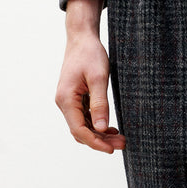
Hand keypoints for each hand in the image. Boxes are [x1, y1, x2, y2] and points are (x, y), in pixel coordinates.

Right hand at [55, 0, 125, 153]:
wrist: (82, 37)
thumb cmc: (90, 53)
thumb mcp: (99, 78)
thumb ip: (100, 104)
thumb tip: (101, 128)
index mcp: (66, 99)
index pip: (79, 130)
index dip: (95, 143)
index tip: (112, 150)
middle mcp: (64, 102)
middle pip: (81, 132)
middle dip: (100, 141)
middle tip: (123, 144)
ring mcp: (68, 101)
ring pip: (83, 127)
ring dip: (100, 135)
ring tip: (121, 139)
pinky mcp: (75, 99)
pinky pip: (85, 119)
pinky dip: (97, 126)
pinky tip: (112, 129)